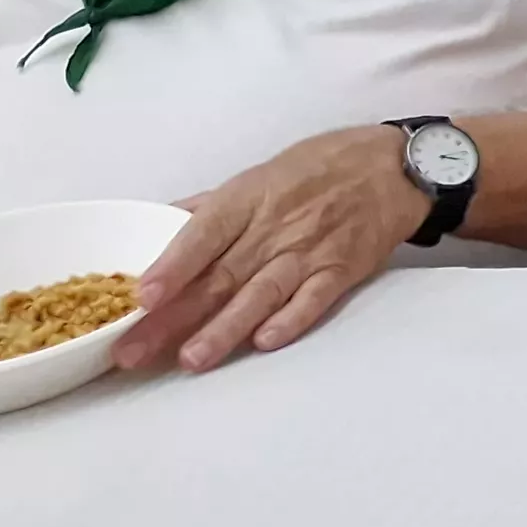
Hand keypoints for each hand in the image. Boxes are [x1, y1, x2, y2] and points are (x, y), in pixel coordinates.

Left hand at [112, 125, 421, 373]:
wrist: (393, 166)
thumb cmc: (320, 167)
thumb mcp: (260, 174)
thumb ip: (211, 207)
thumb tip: (159, 224)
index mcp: (249, 198)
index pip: (203, 234)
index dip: (172, 266)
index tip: (141, 296)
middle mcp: (276, 226)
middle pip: (219, 277)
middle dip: (174, 317)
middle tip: (134, 351)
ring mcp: (311, 249)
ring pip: (261, 293)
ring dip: (225, 328)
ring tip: (191, 359)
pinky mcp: (343, 269)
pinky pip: (314, 298)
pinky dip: (291, 319)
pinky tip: (265, 341)